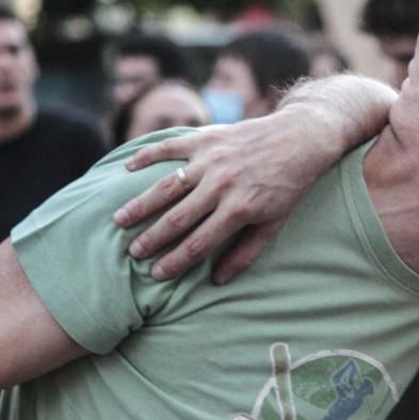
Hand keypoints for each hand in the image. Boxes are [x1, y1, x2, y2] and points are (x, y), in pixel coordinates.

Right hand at [112, 108, 341, 282]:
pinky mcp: (206, 138)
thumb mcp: (274, 223)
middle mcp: (221, 185)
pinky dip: (146, 156)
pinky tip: (126, 169)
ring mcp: (211, 160)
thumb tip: (217, 280)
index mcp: (239, 209)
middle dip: (152, 239)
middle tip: (132, 253)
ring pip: (166, 187)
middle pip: (177, 218)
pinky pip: (169, 148)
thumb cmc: (287, 186)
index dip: (176, 261)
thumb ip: (246, 252)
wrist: (299, 139)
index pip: (199, 243)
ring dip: (140, 204)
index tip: (156, 275)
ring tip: (119, 220)